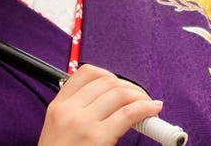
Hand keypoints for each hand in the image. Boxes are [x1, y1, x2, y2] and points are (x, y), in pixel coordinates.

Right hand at [37, 63, 162, 145]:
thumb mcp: (58, 129)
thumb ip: (75, 111)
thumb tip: (106, 103)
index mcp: (58, 105)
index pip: (85, 73)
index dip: (109, 75)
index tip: (120, 85)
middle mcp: (69, 109)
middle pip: (105, 82)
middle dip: (128, 86)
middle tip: (140, 97)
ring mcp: (83, 122)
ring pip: (118, 94)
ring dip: (139, 96)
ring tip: (148, 104)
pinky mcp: (97, 137)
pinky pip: (126, 114)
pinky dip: (144, 108)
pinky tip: (153, 109)